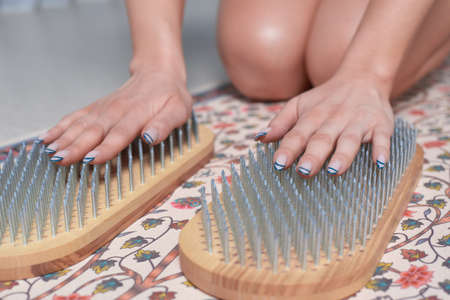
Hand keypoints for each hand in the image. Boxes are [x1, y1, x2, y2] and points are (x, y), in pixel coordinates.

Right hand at [39, 70, 192, 164]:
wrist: (158, 73)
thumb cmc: (171, 96)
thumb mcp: (177, 110)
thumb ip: (164, 124)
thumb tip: (151, 137)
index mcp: (137, 114)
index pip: (120, 133)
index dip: (106, 147)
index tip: (91, 159)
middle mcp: (117, 110)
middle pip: (94, 130)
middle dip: (76, 146)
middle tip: (60, 160)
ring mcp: (104, 108)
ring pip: (81, 124)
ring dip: (64, 138)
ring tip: (49, 152)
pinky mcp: (97, 107)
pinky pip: (76, 116)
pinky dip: (60, 127)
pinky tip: (47, 138)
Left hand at [257, 73, 393, 175]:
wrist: (363, 77)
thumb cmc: (326, 98)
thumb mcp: (300, 105)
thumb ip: (281, 123)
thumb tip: (258, 139)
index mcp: (312, 116)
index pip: (297, 134)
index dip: (288, 149)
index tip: (278, 164)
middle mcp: (334, 119)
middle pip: (322, 138)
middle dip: (313, 155)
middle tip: (303, 171)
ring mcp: (358, 122)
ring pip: (350, 139)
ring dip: (343, 155)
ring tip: (334, 171)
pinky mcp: (380, 124)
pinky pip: (382, 138)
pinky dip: (381, 150)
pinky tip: (379, 163)